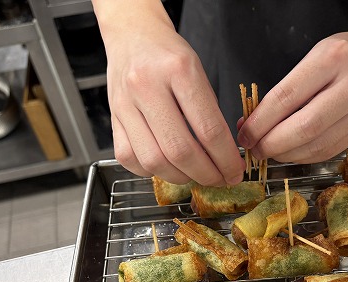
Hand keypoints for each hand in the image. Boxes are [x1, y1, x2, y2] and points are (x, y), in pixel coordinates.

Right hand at [96, 1, 244, 185]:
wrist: (133, 36)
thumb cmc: (168, 55)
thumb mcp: (199, 73)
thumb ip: (210, 114)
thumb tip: (224, 157)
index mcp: (178, 70)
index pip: (209, 129)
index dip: (226, 159)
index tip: (235, 171)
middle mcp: (147, 86)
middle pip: (180, 150)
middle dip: (206, 174)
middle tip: (219, 179)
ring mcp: (125, 104)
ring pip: (153, 161)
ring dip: (180, 177)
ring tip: (194, 174)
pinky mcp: (112, 118)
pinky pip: (129, 159)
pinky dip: (151, 171)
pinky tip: (166, 166)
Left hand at [236, 30, 347, 163]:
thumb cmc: (340, 56)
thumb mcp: (310, 59)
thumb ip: (282, 92)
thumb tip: (250, 124)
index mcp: (332, 59)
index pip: (287, 97)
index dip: (261, 122)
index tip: (244, 134)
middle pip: (304, 127)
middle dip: (272, 143)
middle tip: (255, 149)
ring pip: (316, 144)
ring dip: (286, 154)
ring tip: (269, 151)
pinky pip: (327, 151)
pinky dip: (303, 156)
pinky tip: (290, 152)